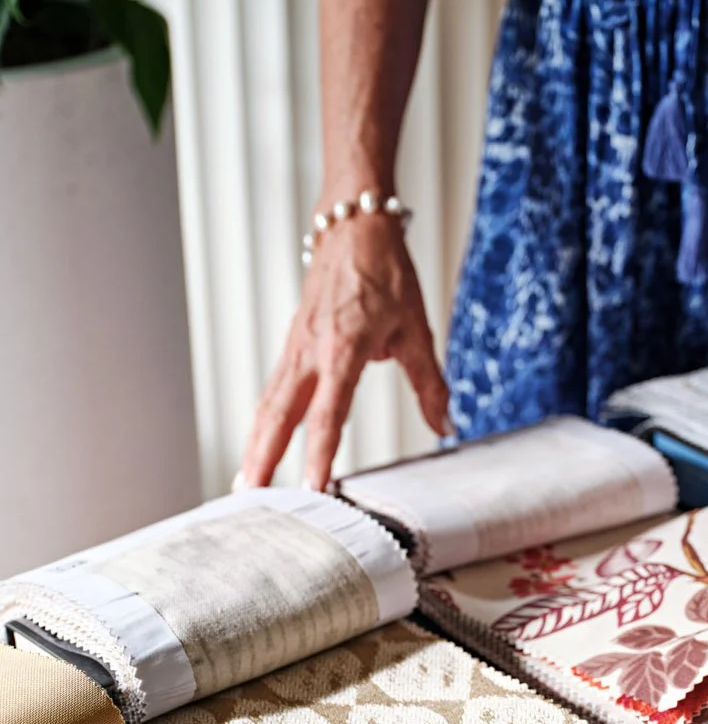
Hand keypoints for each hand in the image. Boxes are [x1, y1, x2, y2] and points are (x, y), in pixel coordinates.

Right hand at [238, 211, 449, 490]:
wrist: (353, 226)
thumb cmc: (385, 271)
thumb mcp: (417, 329)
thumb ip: (430, 384)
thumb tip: (445, 425)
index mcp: (344, 348)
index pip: (329, 413)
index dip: (320, 453)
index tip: (315, 486)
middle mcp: (312, 350)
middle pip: (281, 415)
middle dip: (265, 458)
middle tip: (254, 498)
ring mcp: (296, 348)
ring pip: (269, 405)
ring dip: (255, 445)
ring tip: (245, 484)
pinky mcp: (291, 346)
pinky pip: (272, 390)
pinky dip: (262, 422)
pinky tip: (258, 445)